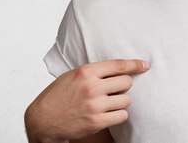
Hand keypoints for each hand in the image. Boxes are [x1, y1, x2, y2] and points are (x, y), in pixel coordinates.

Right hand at [25, 59, 149, 142]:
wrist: (42, 120)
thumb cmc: (58, 95)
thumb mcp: (73, 75)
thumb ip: (94, 71)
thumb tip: (120, 68)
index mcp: (86, 71)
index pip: (119, 65)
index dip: (135, 65)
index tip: (145, 65)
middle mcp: (92, 87)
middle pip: (126, 82)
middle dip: (123, 86)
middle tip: (114, 90)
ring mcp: (95, 105)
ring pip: (126, 100)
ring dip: (121, 101)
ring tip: (109, 103)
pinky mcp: (97, 121)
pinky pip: (122, 115)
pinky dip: (119, 115)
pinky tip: (109, 113)